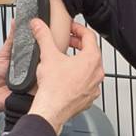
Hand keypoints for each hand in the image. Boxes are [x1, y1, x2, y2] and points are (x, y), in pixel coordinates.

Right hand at [29, 19, 103, 134]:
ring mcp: (94, 87)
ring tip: (66, 59)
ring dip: (79, 61)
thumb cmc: (54, 88)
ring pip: (90, 69)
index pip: (90, 36)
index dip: (78, 29)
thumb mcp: (48, 55)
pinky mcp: (88, 98)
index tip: (71, 28)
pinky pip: (86, 84)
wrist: (52, 110)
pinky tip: (66, 78)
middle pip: (91, 52)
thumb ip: (43, 36)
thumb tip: (38, 25)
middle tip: (67, 42)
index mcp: (92, 59)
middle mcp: (97, 73)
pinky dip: (78, 78)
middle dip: (78, 44)